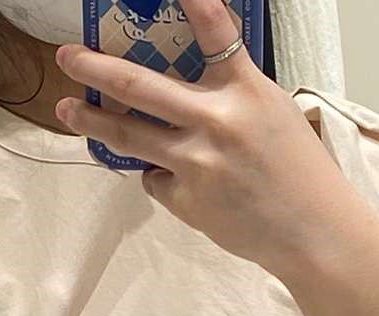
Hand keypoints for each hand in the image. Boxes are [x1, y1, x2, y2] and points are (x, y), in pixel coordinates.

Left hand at [54, 0, 366, 280]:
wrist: (310, 230)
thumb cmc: (297, 170)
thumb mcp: (273, 113)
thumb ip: (230, 94)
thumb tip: (179, 91)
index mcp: (246, 91)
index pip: (216, 31)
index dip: (192, 2)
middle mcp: (216, 121)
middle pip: (141, 87)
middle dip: (96, 69)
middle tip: (67, 57)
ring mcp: (196, 163)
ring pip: (130, 136)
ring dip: (93, 121)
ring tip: (68, 110)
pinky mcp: (186, 200)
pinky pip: (156, 179)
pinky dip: (161, 175)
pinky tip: (186, 181)